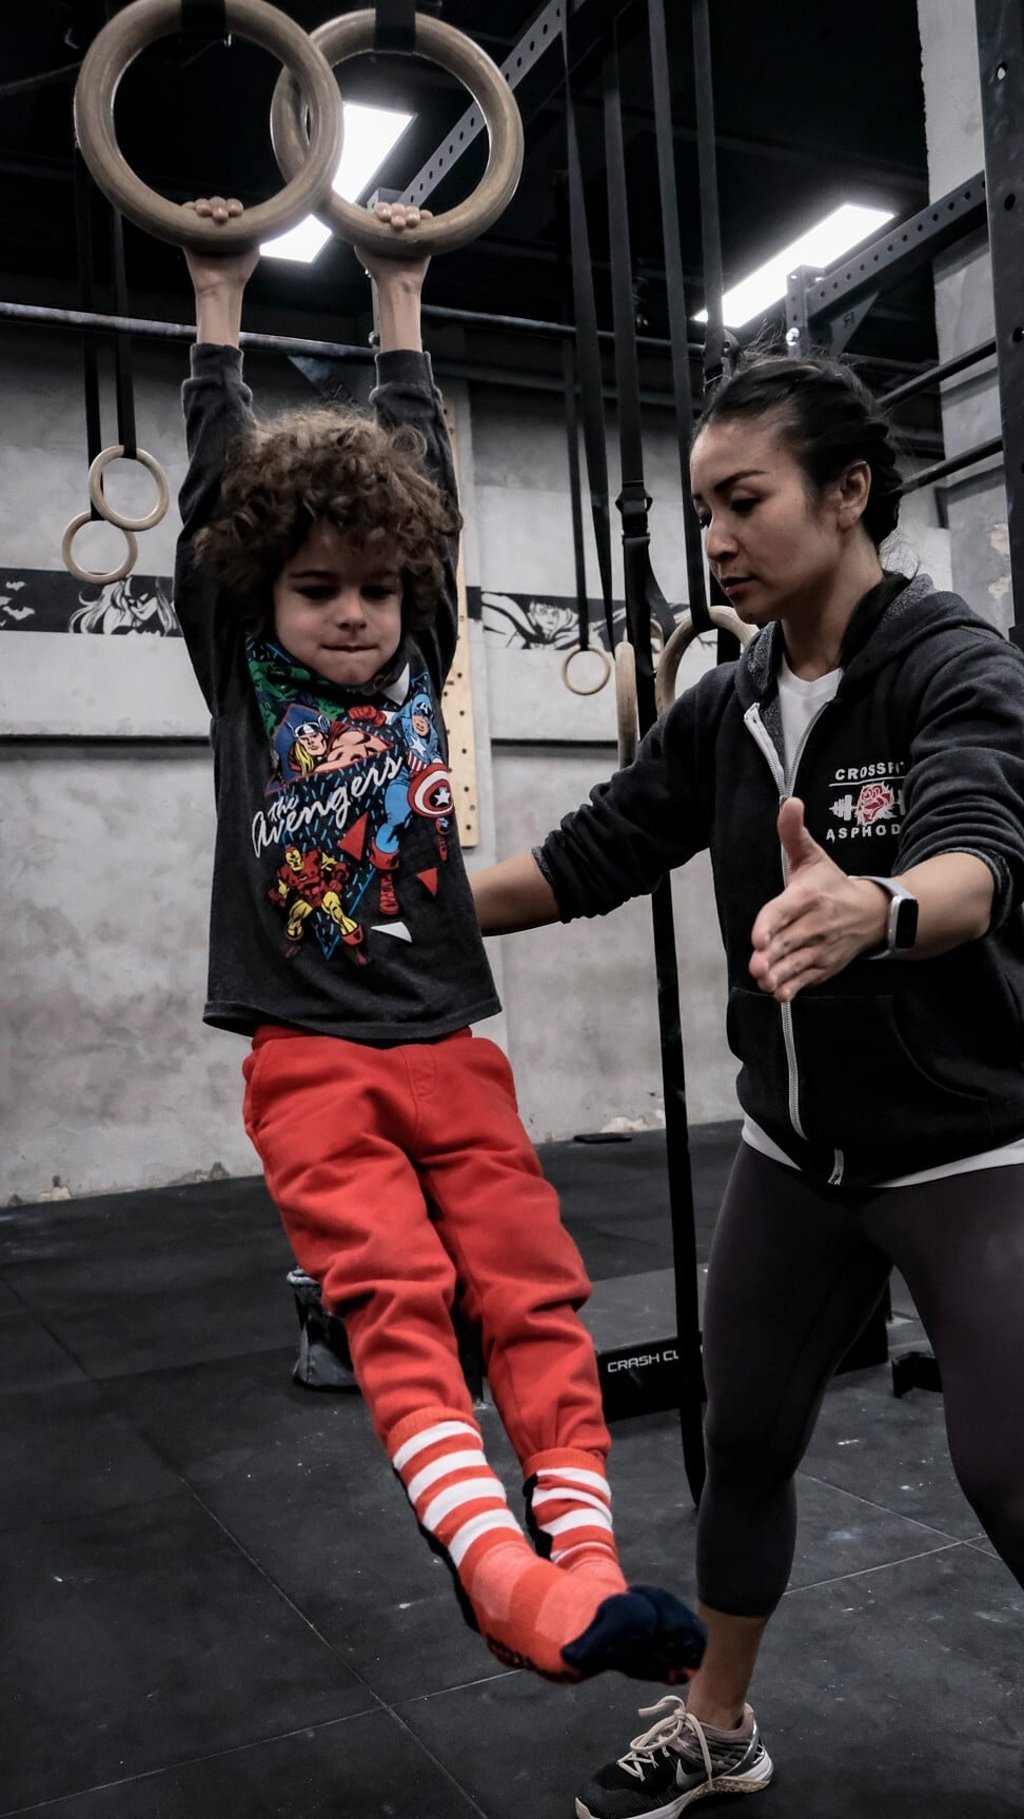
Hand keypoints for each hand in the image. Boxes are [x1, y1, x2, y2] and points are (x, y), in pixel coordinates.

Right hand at [182, 198, 260, 294]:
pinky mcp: (187, 233)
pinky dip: (188, 208)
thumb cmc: (238, 271)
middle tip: (222, 216)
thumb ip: (254, 230)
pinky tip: (195, 211)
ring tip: (206, 213)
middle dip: (219, 205)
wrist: (221, 285)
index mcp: (232, 226)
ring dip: (204, 204)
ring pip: (201, 205)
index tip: (236, 213)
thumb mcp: (253, 248)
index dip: (233, 206)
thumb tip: (254, 217)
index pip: (232, 207)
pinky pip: (185, 213)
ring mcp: (202, 228)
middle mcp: (217, 225)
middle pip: (216, 203)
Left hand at [355, 200, 432, 292]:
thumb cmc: (379, 269)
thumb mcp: (361, 248)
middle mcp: (396, 227)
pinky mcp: (424, 235)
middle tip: (397, 224)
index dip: (383, 210)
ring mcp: (410, 230)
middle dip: (397, 213)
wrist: (397, 282)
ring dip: (411, 213)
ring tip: (409, 224)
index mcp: (381, 227)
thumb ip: (359, 231)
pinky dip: (425, 216)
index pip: (383, 209)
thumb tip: (358, 218)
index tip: (384, 217)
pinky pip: (426, 219)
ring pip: (412, 211)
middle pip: (398, 208)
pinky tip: (421, 220)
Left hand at [748, 798, 888, 1000]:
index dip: (770, 925)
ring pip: (796, 963)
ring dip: (780, 974)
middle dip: (772, 955)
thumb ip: (793, 832)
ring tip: (764, 980)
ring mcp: (820, 948)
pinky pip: (807, 979)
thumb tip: (788, 801)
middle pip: (788, 941)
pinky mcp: (823, 966)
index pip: (784, 911)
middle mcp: (815, 924)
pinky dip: (795, 988)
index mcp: (808, 897)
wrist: (872, 914)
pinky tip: (781, 994)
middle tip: (757, 965)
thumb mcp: (812, 856)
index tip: (759, 938)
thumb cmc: (832, 884)